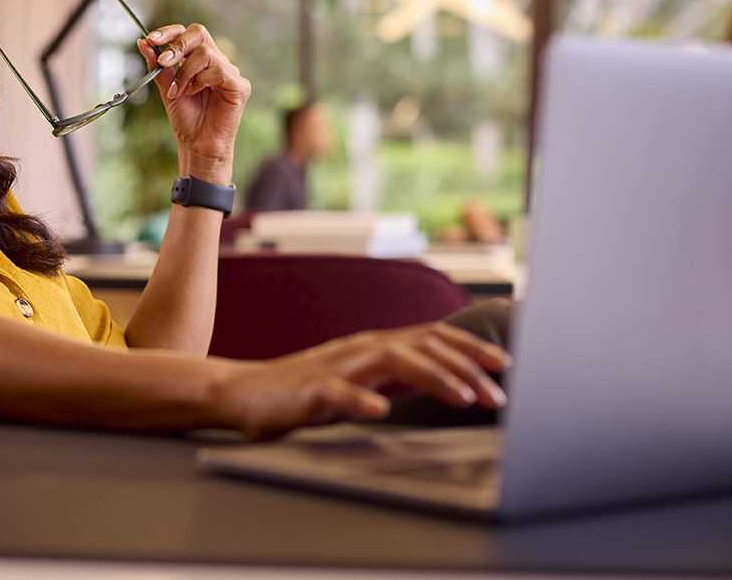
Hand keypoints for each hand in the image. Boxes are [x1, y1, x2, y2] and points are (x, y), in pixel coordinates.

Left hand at [138, 25, 249, 178]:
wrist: (196, 144)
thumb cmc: (185, 118)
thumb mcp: (166, 88)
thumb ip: (157, 66)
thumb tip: (143, 42)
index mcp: (198, 59)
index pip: (186, 33)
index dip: (169, 32)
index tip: (151, 40)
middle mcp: (215, 61)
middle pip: (199, 32)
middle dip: (177, 45)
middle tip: (163, 62)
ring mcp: (229, 72)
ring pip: (206, 53)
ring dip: (185, 72)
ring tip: (177, 91)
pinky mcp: (240, 86)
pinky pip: (220, 71)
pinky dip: (201, 81)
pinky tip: (194, 93)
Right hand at [214, 322, 510, 439]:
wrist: (242, 392)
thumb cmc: (305, 391)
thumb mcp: (361, 379)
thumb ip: (397, 375)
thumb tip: (450, 383)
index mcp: (374, 346)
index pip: (430, 336)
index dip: (469, 347)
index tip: (505, 364)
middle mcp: (360, 349)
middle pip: (420, 344)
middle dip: (464, 367)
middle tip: (497, 395)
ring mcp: (335, 367)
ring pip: (389, 360)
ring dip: (430, 376)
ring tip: (462, 397)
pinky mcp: (308, 391)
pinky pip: (337, 393)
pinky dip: (361, 399)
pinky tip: (381, 409)